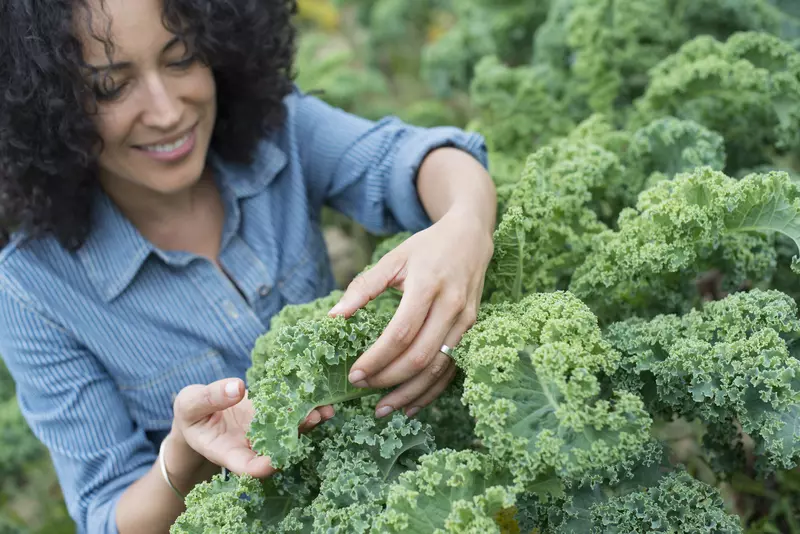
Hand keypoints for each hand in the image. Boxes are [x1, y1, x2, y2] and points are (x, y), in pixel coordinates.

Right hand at [171, 378, 334, 478]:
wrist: (201, 412)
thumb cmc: (191, 414)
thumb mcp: (189, 404)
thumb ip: (209, 398)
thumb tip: (237, 387)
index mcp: (226, 452)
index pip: (246, 466)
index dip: (261, 467)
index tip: (274, 461)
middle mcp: (251, 447)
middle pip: (277, 449)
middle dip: (296, 437)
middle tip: (313, 419)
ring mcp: (264, 432)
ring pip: (290, 431)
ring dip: (309, 421)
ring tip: (326, 409)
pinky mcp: (272, 416)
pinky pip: (291, 413)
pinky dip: (306, 406)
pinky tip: (321, 398)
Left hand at [328, 210, 493, 417]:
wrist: (471, 238)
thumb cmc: (427, 248)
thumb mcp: (393, 258)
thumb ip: (364, 287)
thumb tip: (334, 316)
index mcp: (428, 286)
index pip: (401, 333)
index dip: (376, 358)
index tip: (354, 374)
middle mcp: (451, 307)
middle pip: (420, 356)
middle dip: (389, 379)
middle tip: (362, 390)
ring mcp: (465, 322)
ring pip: (437, 368)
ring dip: (409, 393)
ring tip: (383, 409)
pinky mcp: (471, 331)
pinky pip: (451, 369)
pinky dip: (431, 391)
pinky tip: (411, 405)